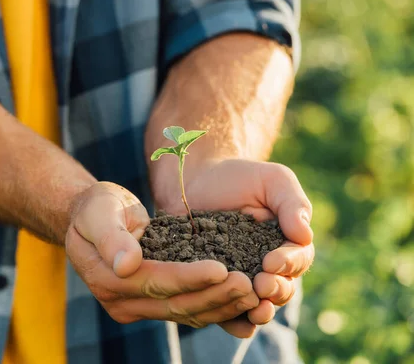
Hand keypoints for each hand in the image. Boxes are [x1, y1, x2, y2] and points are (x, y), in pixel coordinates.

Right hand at [65, 182, 261, 332]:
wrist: (92, 218)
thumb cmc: (96, 208)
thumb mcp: (98, 212)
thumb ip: (110, 237)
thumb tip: (126, 265)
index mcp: (107, 280)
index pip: (154, 282)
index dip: (188, 278)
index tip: (220, 269)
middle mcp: (121, 302)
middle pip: (174, 304)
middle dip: (213, 296)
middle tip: (248, 285)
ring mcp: (136, 307)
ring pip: (185, 313)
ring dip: (220, 306)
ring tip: (253, 294)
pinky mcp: (151, 305)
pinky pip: (186, 310)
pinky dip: (214, 308)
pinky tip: (241, 301)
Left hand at [150, 159, 314, 335]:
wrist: (194, 181)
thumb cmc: (238, 177)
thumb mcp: (272, 180)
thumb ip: (291, 203)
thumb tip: (305, 234)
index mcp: (287, 244)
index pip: (297, 260)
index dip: (289, 264)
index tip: (272, 262)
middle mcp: (268, 267)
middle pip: (282, 289)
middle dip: (276, 290)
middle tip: (262, 284)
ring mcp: (241, 279)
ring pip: (258, 304)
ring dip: (259, 310)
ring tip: (254, 308)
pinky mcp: (215, 287)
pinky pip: (227, 311)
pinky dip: (234, 321)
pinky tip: (233, 323)